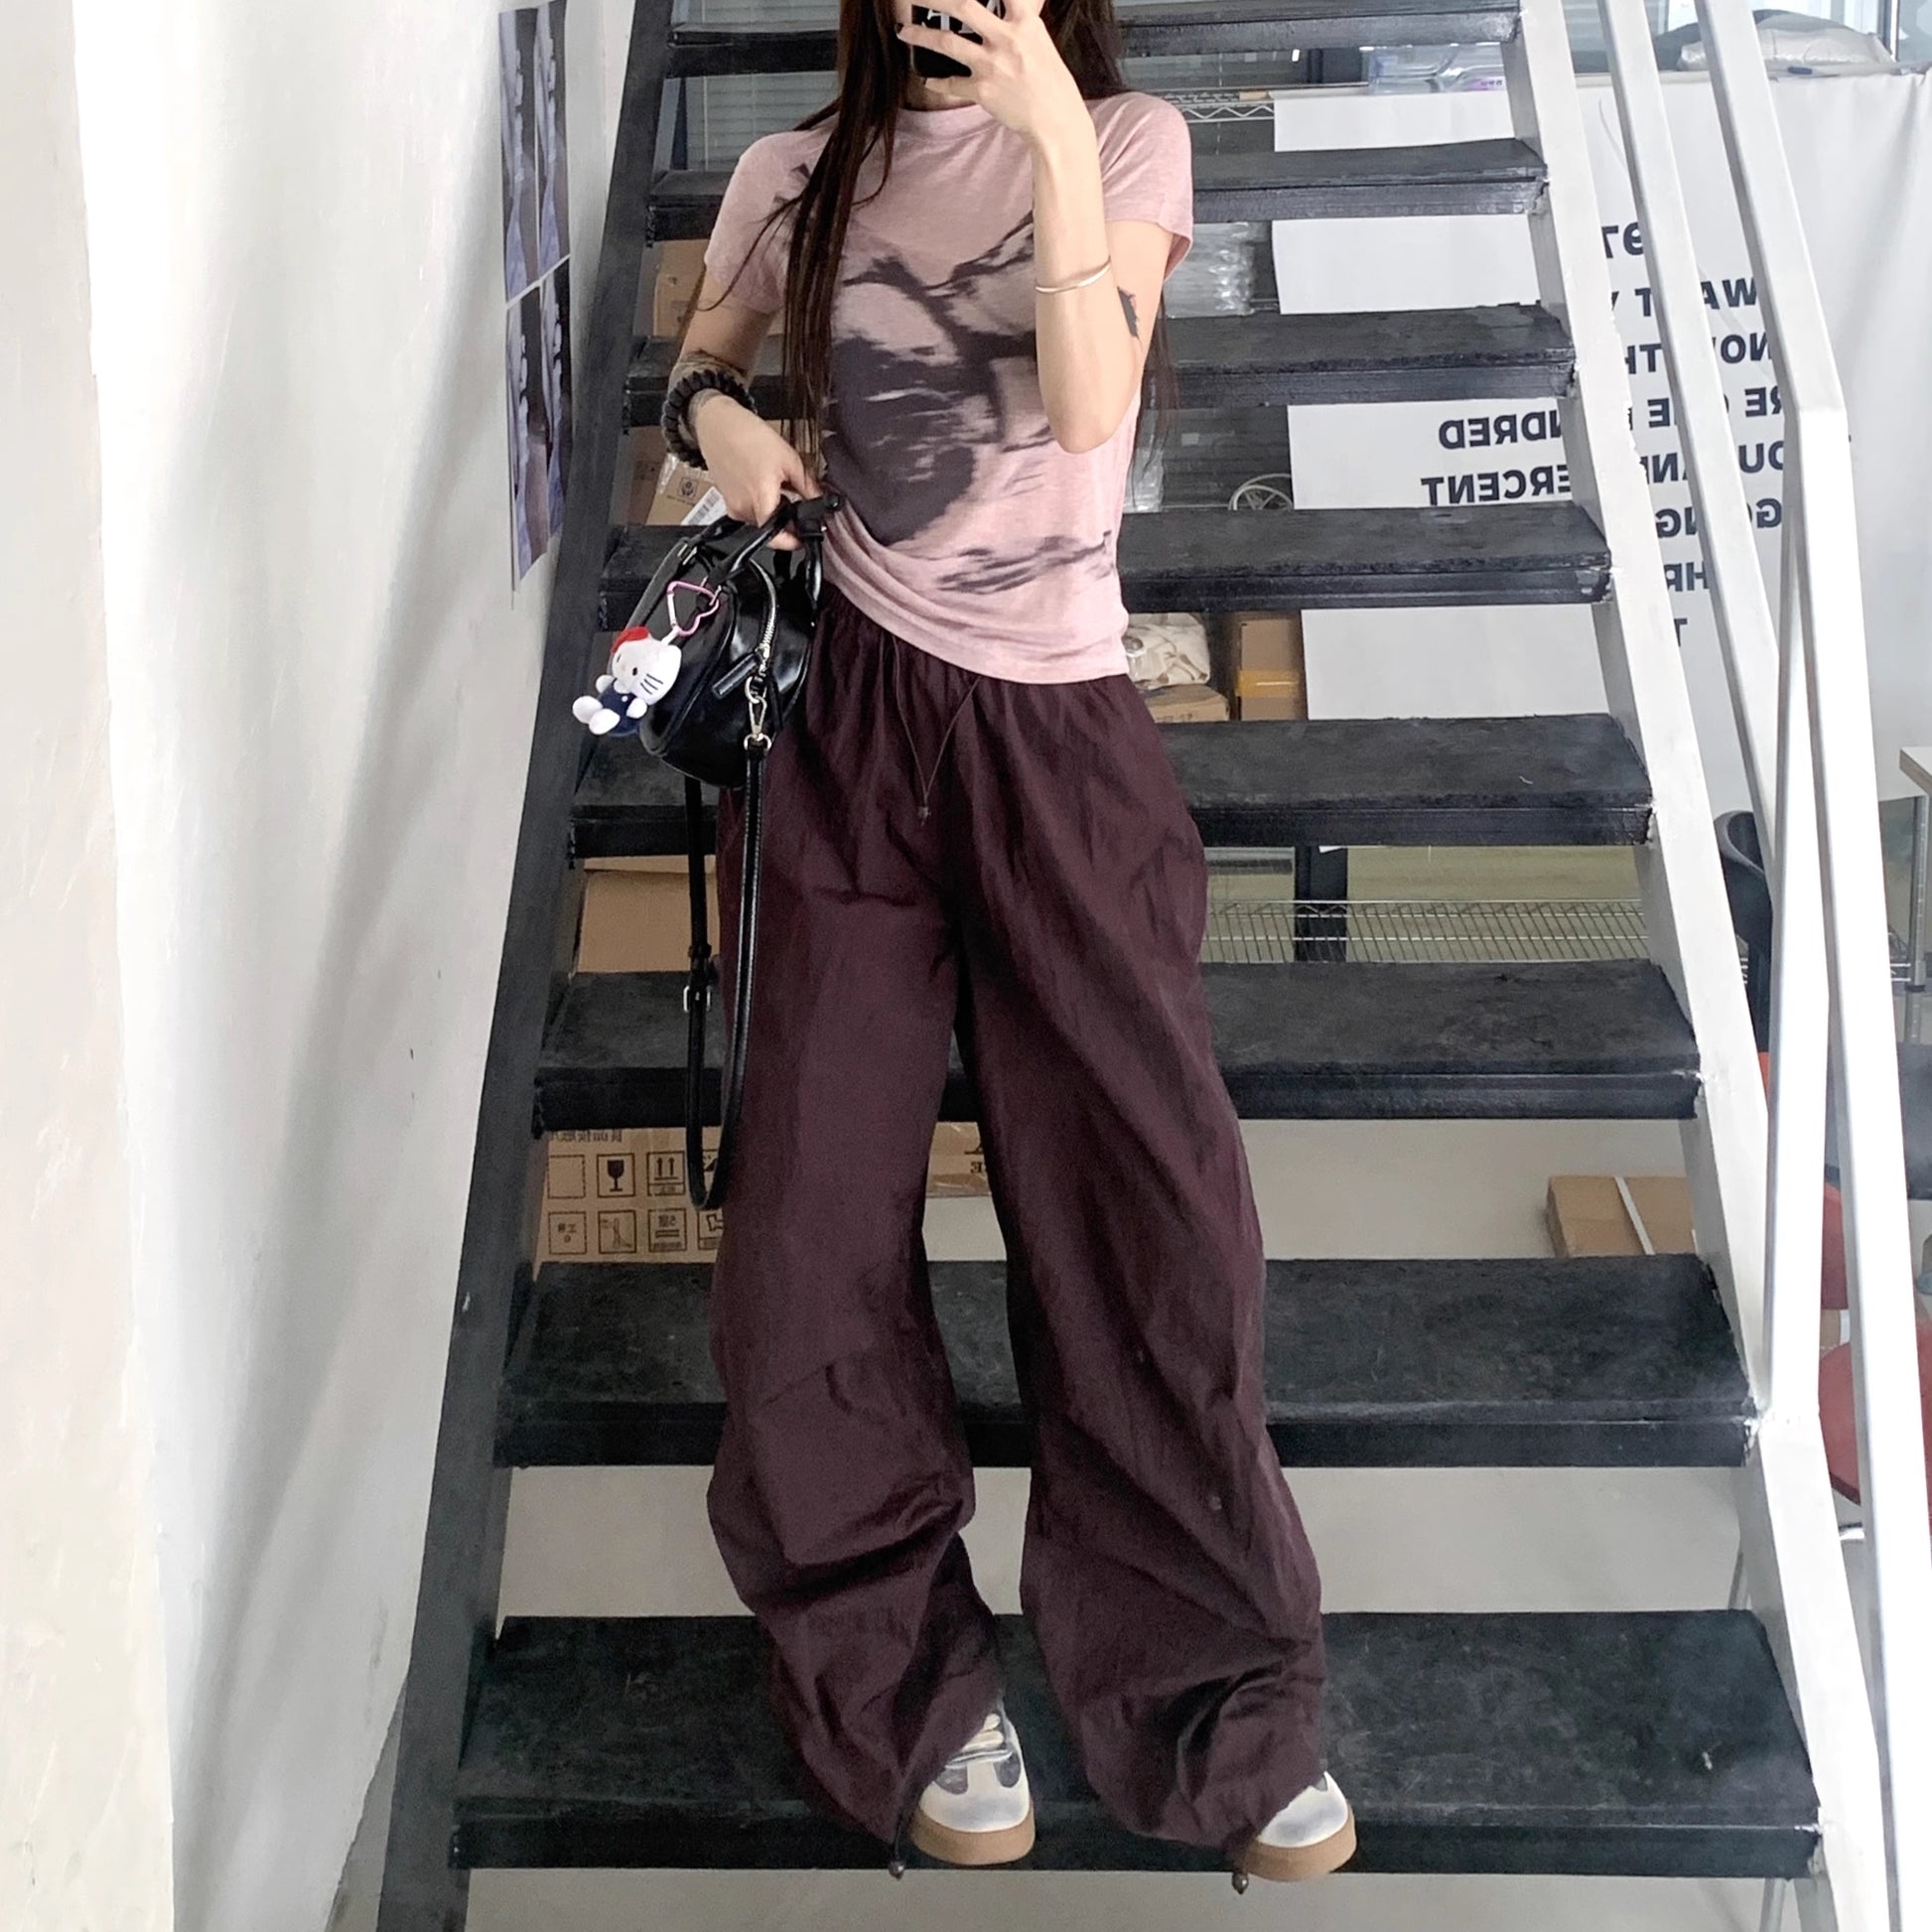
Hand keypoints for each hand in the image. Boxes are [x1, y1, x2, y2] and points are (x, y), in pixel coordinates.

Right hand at [689, 391, 820, 549]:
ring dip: (772, 512)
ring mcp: (732, 506)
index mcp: (760, 500)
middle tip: (797, 507)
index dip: (792, 541)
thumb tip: (820, 502)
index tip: (802, 540)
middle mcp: (743, 508)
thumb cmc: (749, 436)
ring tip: (778, 489)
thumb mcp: (789, 459)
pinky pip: (747, 511)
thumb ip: (807, 486)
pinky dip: (759, 504)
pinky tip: (763, 484)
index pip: (777, 538)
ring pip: (758, 520)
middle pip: (769, 529)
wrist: (719, 424)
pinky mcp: (726, 500)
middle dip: (785, 522)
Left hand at [896, 0, 1087, 149]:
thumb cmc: (1052, 83)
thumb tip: (1014, 4)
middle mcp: (1006, 38)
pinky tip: (926, 79)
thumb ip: (1022, 19)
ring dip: (920, 36)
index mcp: (1025, 22)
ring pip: (947, 42)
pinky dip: (936, 81)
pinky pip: (951, 83)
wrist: (1057, 121)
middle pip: (962, 5)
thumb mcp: (1040, 40)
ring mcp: (992, 65)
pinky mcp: (983, 91)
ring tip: (903, 31)